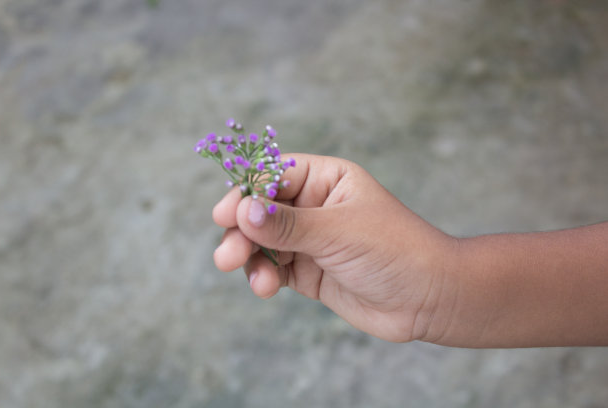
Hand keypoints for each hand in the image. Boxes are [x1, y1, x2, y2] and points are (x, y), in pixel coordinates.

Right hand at [212, 154, 458, 341]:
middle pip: (261, 211)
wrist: (429, 300)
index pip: (273, 176)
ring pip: (262, 242)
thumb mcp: (340, 232)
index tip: (225, 215)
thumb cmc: (395, 251)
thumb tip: (242, 211)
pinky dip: (263, 277)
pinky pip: (273, 268)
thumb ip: (288, 224)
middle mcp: (314, 206)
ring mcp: (310, 240)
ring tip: (255, 280)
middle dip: (242, 232)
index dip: (247, 193)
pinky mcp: (308, 271)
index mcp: (326, 179)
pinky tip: (266, 288)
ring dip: (250, 258)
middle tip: (228, 257)